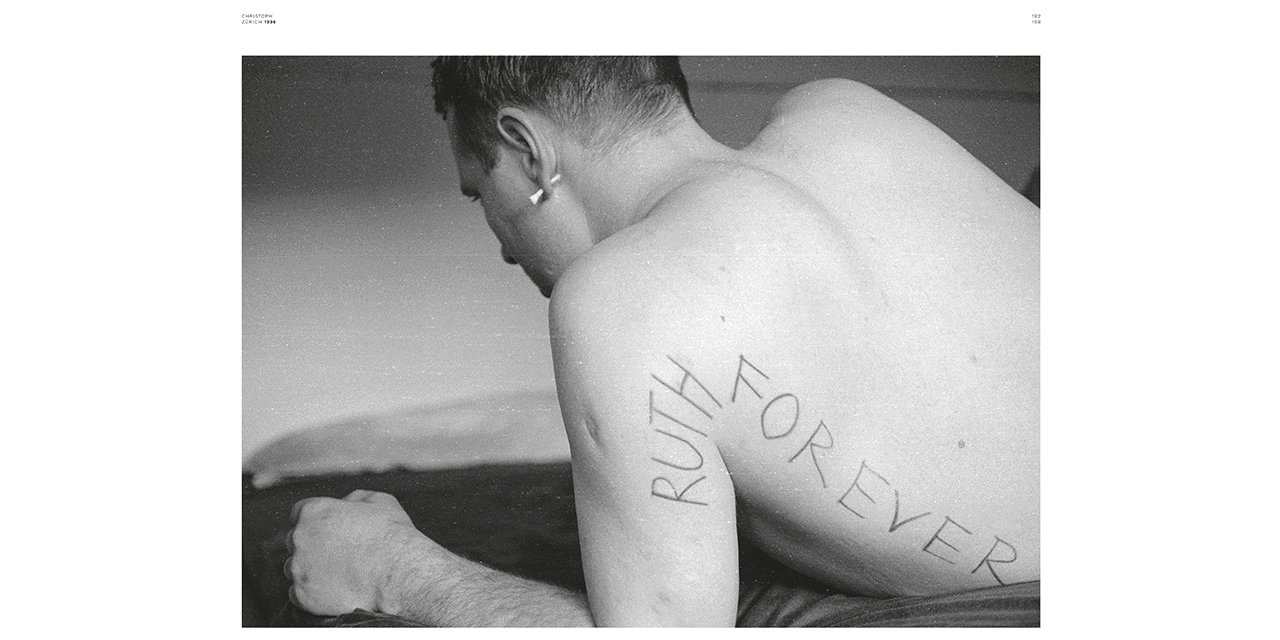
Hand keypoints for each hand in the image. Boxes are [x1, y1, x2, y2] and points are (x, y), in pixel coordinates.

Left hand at [285, 489, 428, 615]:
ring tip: (337, 574)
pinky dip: (311, 593)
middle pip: (296, 540)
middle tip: (337, 554)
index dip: (316, 521)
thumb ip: (354, 498)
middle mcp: (299, 537)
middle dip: (312, 545)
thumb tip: (346, 504)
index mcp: (314, 511)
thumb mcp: (379, 501)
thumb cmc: (393, 537)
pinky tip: (332, 590)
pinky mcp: (302, 595)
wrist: (398, 575)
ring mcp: (299, 567)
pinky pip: (296, 593)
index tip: (327, 531)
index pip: (299, 512)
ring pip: (294, 567)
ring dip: (309, 569)